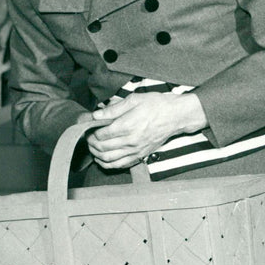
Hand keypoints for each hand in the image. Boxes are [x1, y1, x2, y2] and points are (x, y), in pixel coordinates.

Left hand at [77, 92, 206, 169]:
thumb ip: (113, 109)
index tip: (88, 128)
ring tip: (93, 148)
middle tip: (88, 137)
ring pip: (109, 160)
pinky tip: (102, 159)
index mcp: (127, 126)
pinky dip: (108, 164)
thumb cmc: (156, 105)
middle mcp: (130, 141)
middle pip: (102, 148)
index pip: (101, 135)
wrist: (175, 116)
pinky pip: (120, 165)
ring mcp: (135, 151)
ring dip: (97, 155)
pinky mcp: (140, 156)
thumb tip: (96, 114)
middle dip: (91, 144)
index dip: (91, 132)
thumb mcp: (134, 100)